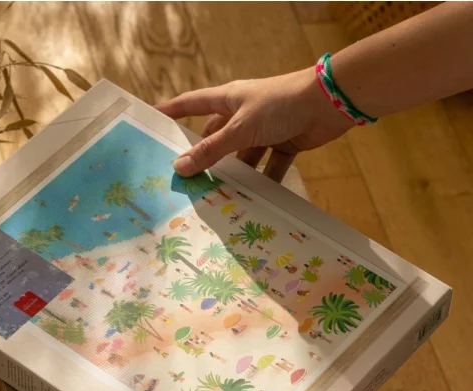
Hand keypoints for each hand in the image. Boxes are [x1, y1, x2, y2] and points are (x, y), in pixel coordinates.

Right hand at [155, 68, 353, 178]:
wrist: (329, 103)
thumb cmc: (279, 105)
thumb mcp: (240, 128)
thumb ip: (212, 150)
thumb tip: (179, 167)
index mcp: (228, 100)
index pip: (191, 104)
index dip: (171, 111)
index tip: (151, 120)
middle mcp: (243, 114)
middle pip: (215, 136)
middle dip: (204, 156)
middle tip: (186, 178)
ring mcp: (264, 129)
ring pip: (242, 155)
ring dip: (235, 173)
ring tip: (218, 197)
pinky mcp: (283, 142)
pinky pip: (269, 165)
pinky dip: (265, 179)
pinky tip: (257, 200)